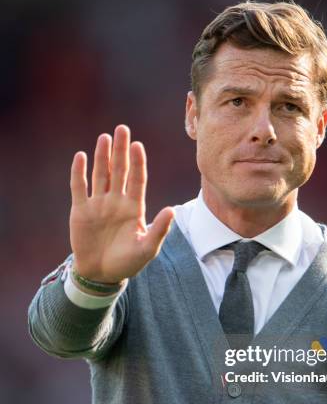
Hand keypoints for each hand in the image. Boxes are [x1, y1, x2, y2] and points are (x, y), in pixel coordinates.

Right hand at [69, 124, 173, 282]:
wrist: (102, 274)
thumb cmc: (127, 263)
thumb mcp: (147, 249)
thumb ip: (159, 229)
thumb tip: (172, 210)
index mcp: (134, 208)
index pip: (137, 180)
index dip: (138, 163)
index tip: (138, 145)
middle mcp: (117, 202)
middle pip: (119, 171)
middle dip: (121, 151)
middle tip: (122, 129)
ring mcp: (98, 205)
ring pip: (101, 175)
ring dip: (101, 157)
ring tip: (104, 137)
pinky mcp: (81, 211)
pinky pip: (79, 187)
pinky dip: (79, 173)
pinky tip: (80, 156)